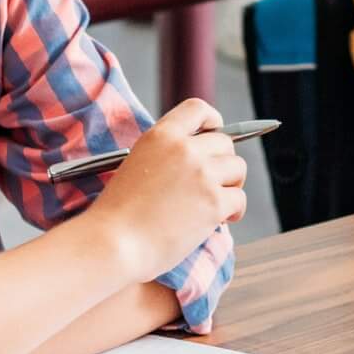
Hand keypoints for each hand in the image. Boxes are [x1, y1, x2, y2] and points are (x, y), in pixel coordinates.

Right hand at [91, 99, 246, 278]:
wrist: (113, 244)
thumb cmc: (118, 214)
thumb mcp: (136, 165)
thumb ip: (166, 154)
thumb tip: (198, 157)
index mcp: (161, 135)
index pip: (198, 109)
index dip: (212, 120)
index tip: (216, 131)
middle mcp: (185, 149)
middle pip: (225, 142)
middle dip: (224, 163)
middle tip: (214, 183)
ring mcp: (202, 174)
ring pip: (238, 168)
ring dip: (231, 186)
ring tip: (216, 203)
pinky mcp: (214, 202)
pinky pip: (239, 198)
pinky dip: (234, 211)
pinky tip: (222, 220)